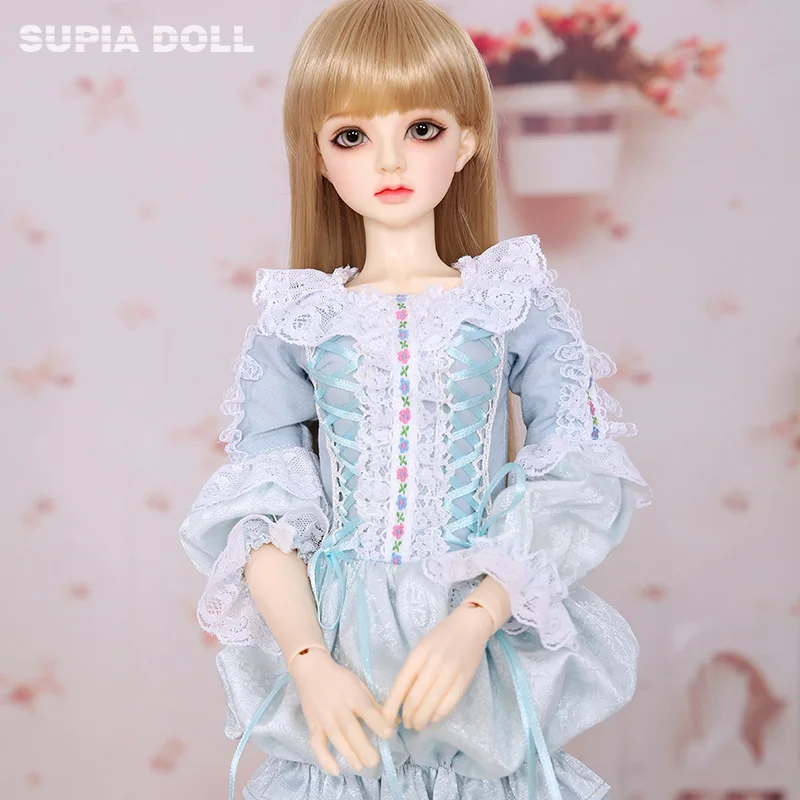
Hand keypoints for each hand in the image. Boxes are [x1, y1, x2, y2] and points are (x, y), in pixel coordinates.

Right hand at [290, 647, 394, 775]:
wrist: (312, 672)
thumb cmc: (341, 680)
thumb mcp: (360, 685)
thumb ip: (375, 705)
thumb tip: (394, 723)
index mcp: (353, 694)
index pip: (366, 709)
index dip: (377, 722)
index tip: (388, 735)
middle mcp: (338, 706)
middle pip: (350, 728)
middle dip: (363, 747)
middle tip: (374, 762)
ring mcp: (323, 717)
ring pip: (335, 738)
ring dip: (348, 755)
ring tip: (360, 767)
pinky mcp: (312, 725)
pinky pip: (316, 745)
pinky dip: (324, 759)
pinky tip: (335, 771)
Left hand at [381, 602, 493, 731]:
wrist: (470, 625)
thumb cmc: (441, 636)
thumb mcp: (421, 648)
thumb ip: (411, 670)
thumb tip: (400, 699)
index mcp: (418, 654)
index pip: (400, 686)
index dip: (391, 707)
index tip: (386, 721)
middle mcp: (432, 664)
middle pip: (414, 699)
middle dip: (407, 717)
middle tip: (406, 724)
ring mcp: (449, 673)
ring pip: (430, 705)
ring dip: (421, 720)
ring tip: (417, 725)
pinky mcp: (464, 681)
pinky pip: (447, 705)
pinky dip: (437, 716)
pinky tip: (432, 718)